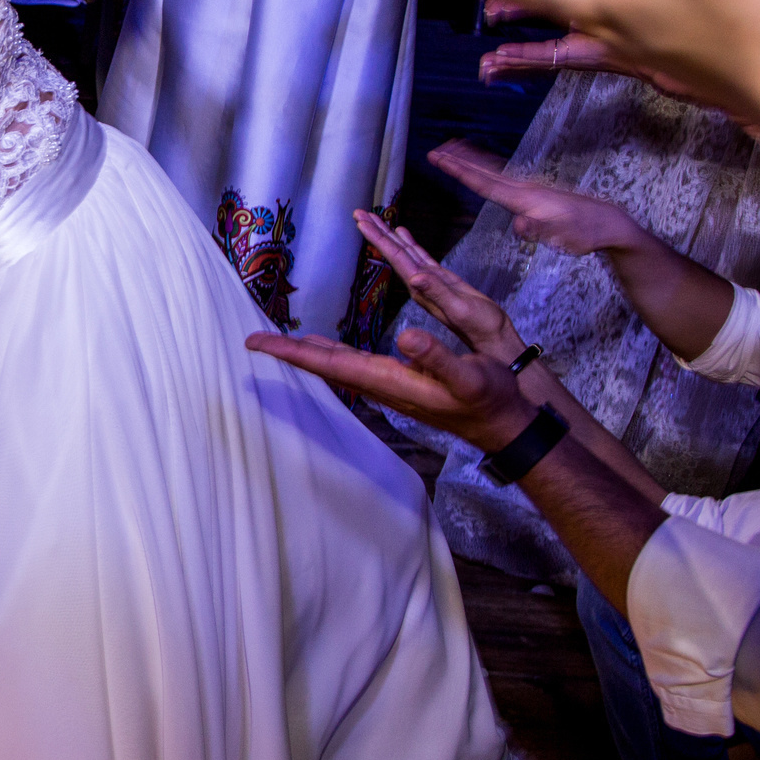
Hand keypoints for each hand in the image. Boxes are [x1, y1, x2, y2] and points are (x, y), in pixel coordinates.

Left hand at [249, 325, 537, 453]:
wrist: (504, 425)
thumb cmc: (490, 401)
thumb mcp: (469, 377)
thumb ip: (438, 358)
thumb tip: (406, 334)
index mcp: (390, 381)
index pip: (330, 364)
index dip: (293, 351)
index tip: (257, 342)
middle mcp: (382, 384)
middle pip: (325, 365)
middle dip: (290, 351)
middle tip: (254, 338)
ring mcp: (389, 384)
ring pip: (338, 365)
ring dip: (309, 353)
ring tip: (281, 339)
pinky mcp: (400, 382)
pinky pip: (355, 365)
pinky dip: (334, 355)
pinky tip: (330, 350)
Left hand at [351, 204, 531, 363]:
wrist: (493, 342)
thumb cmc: (480, 327)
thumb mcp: (460, 309)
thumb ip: (438, 294)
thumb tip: (414, 277)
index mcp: (421, 288)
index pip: (395, 258)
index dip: (378, 239)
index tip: (361, 221)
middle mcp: (420, 284)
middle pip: (395, 252)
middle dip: (377, 232)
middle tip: (359, 213)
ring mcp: (430, 282)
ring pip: (406, 252)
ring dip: (390, 235)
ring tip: (376, 218)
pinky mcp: (443, 281)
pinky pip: (421, 257)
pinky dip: (410, 244)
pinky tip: (403, 235)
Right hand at [426, 141, 647, 261]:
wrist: (607, 223)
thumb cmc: (585, 233)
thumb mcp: (564, 237)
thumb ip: (539, 230)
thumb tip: (519, 225)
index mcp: (525, 199)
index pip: (485, 184)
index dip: (460, 171)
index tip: (440, 159)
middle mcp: (525, 189)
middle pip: (485, 171)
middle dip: (460, 160)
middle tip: (437, 149)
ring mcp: (531, 189)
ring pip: (494, 171)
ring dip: (472, 161)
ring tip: (454, 149)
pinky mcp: (535, 194)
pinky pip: (504, 176)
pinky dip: (489, 168)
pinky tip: (486, 169)